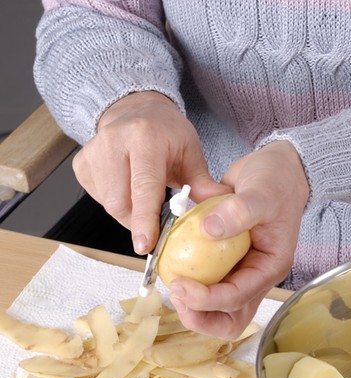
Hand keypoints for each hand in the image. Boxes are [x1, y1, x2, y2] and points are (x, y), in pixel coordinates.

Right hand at [72, 91, 225, 253]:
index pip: (143, 186)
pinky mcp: (81, 164)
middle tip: (157, 224)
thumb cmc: (166, 133)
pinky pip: (98, 199)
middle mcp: (113, 142)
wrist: (136, 109)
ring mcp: (92, 152)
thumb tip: (220, 210)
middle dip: (139, 222)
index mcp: (145, 137)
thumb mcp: (191, 152)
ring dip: (129, 213)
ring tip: (146, 200)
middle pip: (119, 202)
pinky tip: (129, 189)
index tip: (146, 244)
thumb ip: (203, 184)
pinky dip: (117, 203)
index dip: (145, 219)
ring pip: (108, 203)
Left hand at [168, 140, 309, 338]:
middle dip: (201, 317)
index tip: (179, 284)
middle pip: (230, 319)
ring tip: (173, 286)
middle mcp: (255, 276)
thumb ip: (238, 212)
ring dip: (193, 308)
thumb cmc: (276, 182)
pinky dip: (189, 285)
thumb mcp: (261, 194)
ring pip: (217, 310)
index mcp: (269, 267)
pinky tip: (173, 267)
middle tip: (176, 295)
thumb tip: (208, 230)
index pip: (237, 298)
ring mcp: (240, 271)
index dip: (206, 299)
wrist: (276, 169)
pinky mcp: (226, 263)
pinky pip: (207, 285)